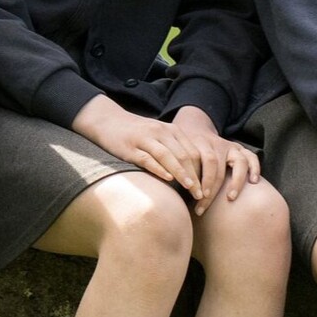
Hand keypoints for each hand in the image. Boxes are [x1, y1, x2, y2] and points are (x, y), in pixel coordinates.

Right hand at [73, 96, 204, 199]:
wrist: (108, 121)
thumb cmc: (137, 134)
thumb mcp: (159, 137)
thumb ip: (174, 150)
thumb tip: (191, 175)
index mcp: (171, 130)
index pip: (193, 152)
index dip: (202, 171)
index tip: (207, 189)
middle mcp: (161, 132)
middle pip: (184, 155)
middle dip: (195, 176)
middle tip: (201, 195)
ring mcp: (146, 139)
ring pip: (168, 156)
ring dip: (181, 173)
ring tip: (190, 189)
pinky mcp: (130, 148)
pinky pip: (147, 159)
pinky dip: (159, 169)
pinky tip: (167, 179)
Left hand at [170, 105, 261, 214]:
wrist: (193, 127)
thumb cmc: (181, 151)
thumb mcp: (172, 155)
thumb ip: (171, 169)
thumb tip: (164, 196)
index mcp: (195, 143)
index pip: (197, 162)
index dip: (196, 182)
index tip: (194, 201)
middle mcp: (213, 143)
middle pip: (215, 165)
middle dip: (210, 189)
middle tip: (203, 207)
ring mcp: (228, 145)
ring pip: (237, 160)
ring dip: (235, 180)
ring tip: (230, 197)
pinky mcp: (238, 148)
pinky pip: (251, 156)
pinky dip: (255, 167)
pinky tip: (254, 181)